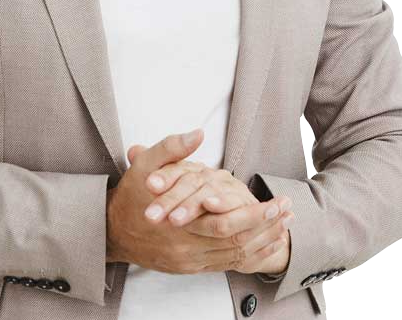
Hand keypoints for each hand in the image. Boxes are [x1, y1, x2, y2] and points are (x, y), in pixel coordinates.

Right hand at [128, 132, 292, 276]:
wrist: (113, 230)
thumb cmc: (131, 196)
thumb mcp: (145, 166)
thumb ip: (172, 148)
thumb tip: (198, 133)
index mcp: (178, 223)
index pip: (226, 223)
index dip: (255, 214)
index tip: (276, 201)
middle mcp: (187, 248)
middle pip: (237, 243)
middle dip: (267, 227)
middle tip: (288, 211)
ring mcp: (190, 261)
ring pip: (235, 257)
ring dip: (264, 241)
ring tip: (285, 225)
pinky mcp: (191, 267)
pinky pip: (227, 265)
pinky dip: (250, 255)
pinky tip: (265, 243)